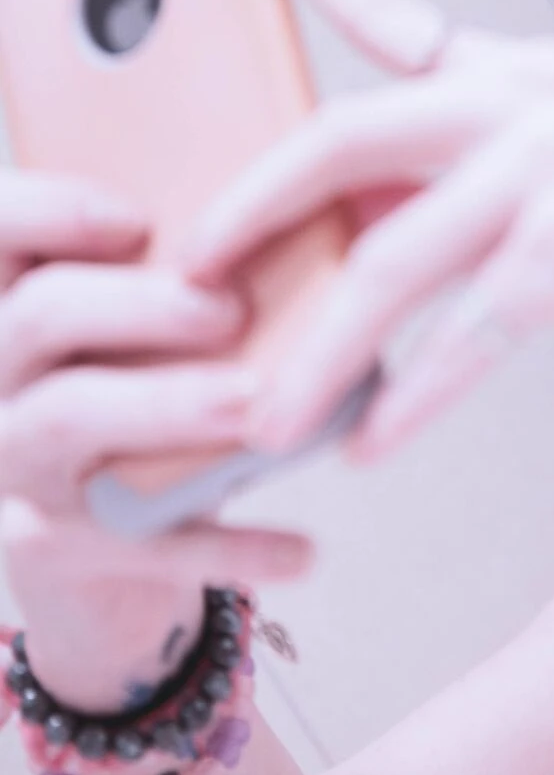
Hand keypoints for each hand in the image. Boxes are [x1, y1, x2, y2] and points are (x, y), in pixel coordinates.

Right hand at [0, 170, 310, 710]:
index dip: (48, 210)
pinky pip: (141, 541)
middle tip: (232, 311)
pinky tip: (302, 548)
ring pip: (71, 414)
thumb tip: (295, 214)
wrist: (98, 564)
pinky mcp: (50, 549)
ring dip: (170, 402)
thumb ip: (177, 283)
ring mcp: (12, 464)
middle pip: (42, 314)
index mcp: (8, 305)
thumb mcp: (135, 343)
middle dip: (144, 305)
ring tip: (257, 404)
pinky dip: (230, 543)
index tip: (136, 219)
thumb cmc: (137, 414)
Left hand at [183, 0, 553, 459]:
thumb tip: (385, 247)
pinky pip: (456, 336)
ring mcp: (553, 168)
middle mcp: (530, 101)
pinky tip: (371, 444)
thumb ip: (497, 194)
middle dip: (248, 207)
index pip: (397, 13)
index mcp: (533, 76)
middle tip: (188, 270)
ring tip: (264, 417)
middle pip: (344, 135)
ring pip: (382, 262)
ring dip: (314, 352)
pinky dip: (406, 400)